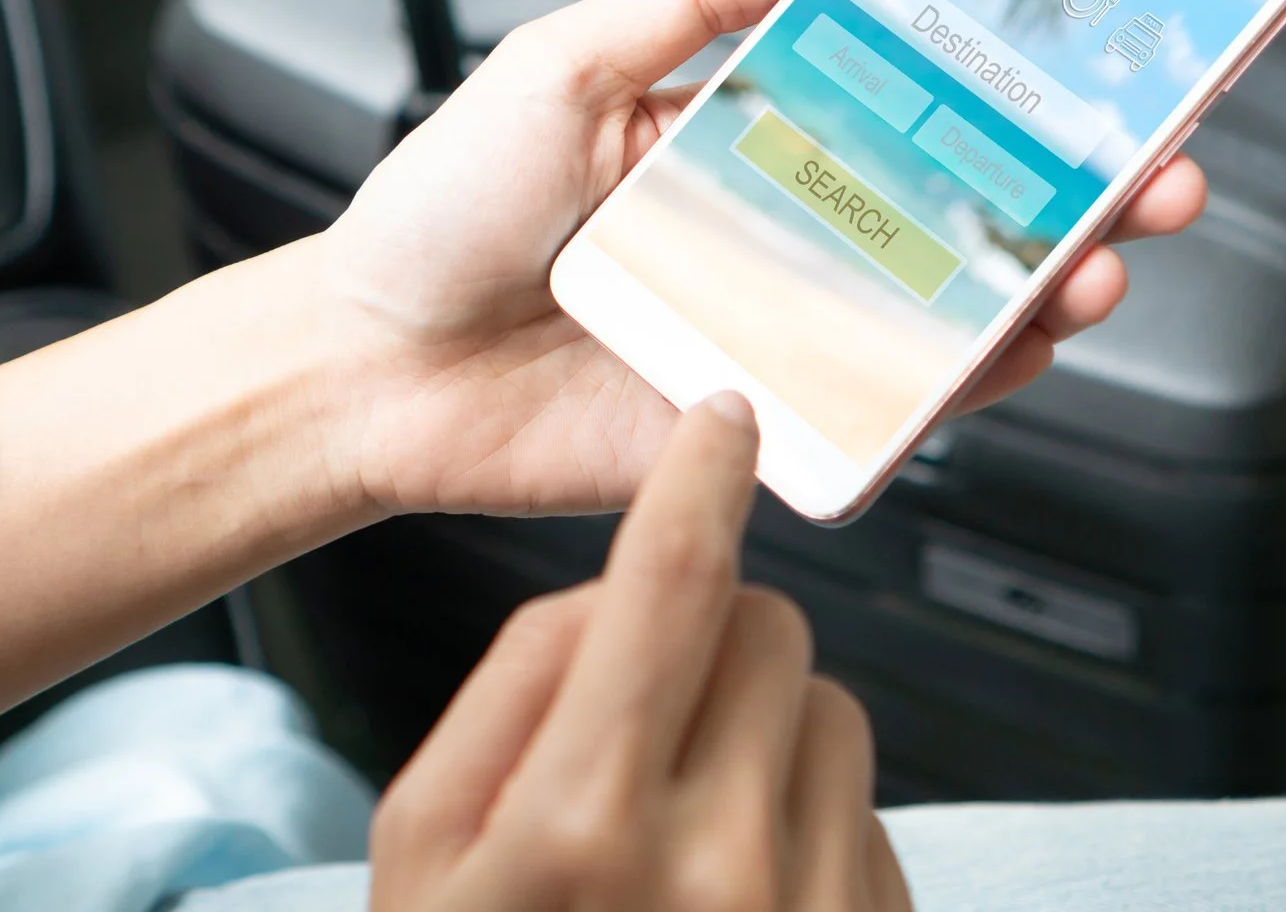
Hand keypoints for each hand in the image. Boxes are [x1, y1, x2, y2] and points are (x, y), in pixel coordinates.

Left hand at [316, 0, 1206, 516]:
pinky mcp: (768, 417)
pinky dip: (971, 381)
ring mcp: (783, 324)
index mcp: (741, 129)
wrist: (364, 369)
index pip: (907, 90)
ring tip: (1109, 252)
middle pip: (962, 201)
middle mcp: (782, 226)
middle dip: (1078, 182)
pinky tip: (1027, 343)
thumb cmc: (440, 214)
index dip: (1006, 72)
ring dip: (1051, 279)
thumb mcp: (559, 62)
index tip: (1095, 41)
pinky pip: (891, 404)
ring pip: (952, 305)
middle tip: (1161, 158)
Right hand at [370, 397, 910, 911]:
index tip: (724, 421)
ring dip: (769, 727)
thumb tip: (611, 590)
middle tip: (655, 701)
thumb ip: (511, 692)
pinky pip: (869, 808)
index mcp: (581, 828)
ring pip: (831, 708)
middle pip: (772, 625)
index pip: (673, 584)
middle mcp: (718, 868)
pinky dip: (807, 814)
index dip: (700, 476)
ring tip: (687, 824)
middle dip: (717, 631)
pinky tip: (736, 894)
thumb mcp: (417, 851)